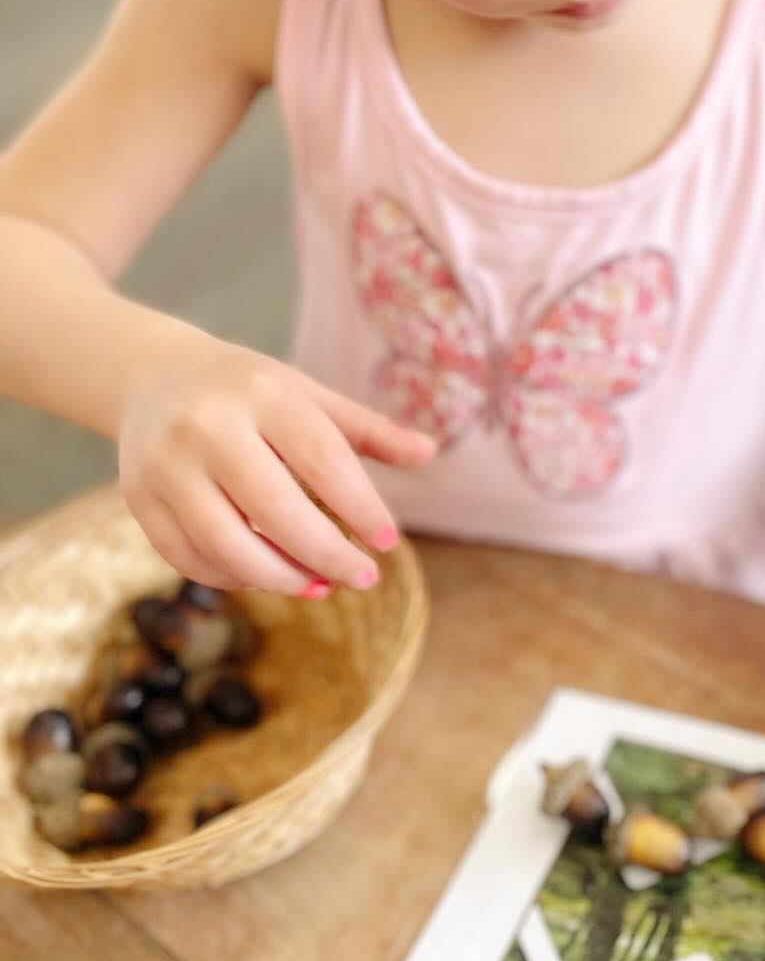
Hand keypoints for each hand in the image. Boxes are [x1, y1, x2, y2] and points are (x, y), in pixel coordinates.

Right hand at [117, 329, 434, 595]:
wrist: (152, 374)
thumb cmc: (249, 390)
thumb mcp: (309, 395)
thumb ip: (368, 429)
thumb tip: (430, 452)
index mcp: (262, 392)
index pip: (323, 461)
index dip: (360, 508)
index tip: (387, 542)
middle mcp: (208, 425)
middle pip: (275, 510)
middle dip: (326, 554)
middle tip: (363, 578)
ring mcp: (165, 464)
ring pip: (226, 544)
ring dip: (280, 577)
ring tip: (318, 585)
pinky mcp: (138, 497)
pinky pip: (189, 556)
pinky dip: (232, 577)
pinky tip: (267, 577)